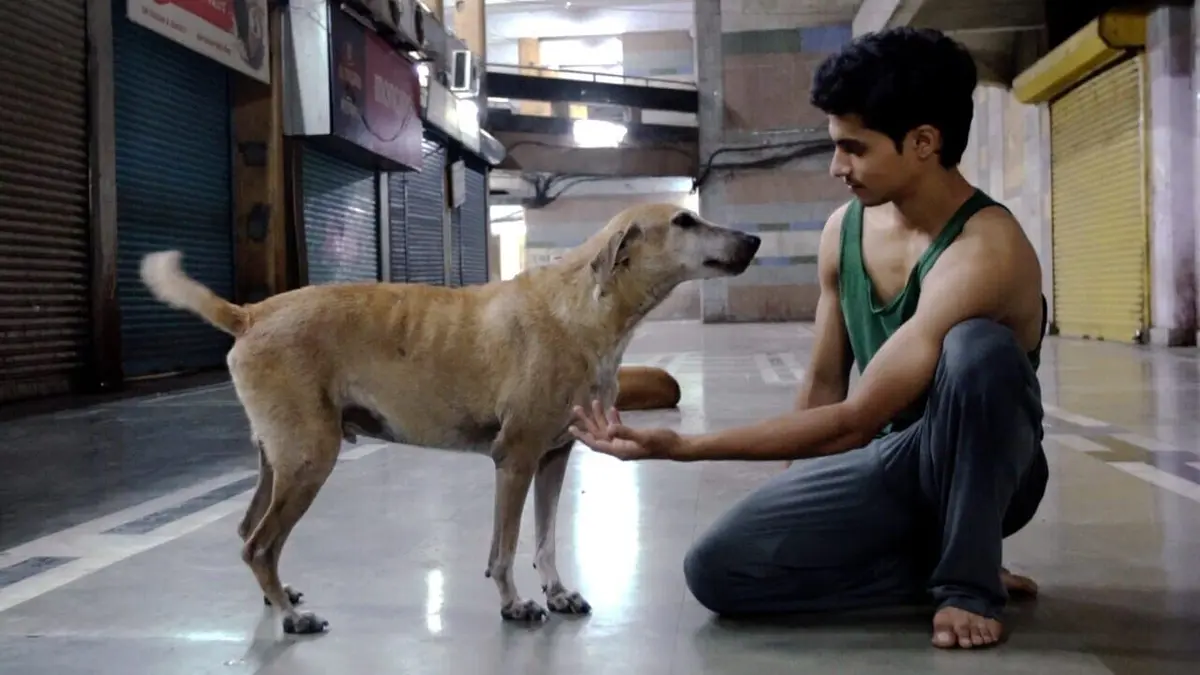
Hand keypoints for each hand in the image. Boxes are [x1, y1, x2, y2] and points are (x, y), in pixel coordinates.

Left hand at [568, 400, 684, 460]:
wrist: (675, 446)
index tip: (571, 428)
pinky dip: (614, 419)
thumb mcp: (643, 436)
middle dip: (587, 422)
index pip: (596, 443)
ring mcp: (625, 443)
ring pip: (607, 430)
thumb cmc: (660, 442)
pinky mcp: (632, 438)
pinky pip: (618, 428)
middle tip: (576, 408)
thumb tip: (608, 430)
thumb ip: (626, 432)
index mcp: (619, 450)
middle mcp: (619, 448)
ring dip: (600, 417)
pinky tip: (613, 409)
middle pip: (598, 435)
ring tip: (594, 402)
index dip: (583, 436)